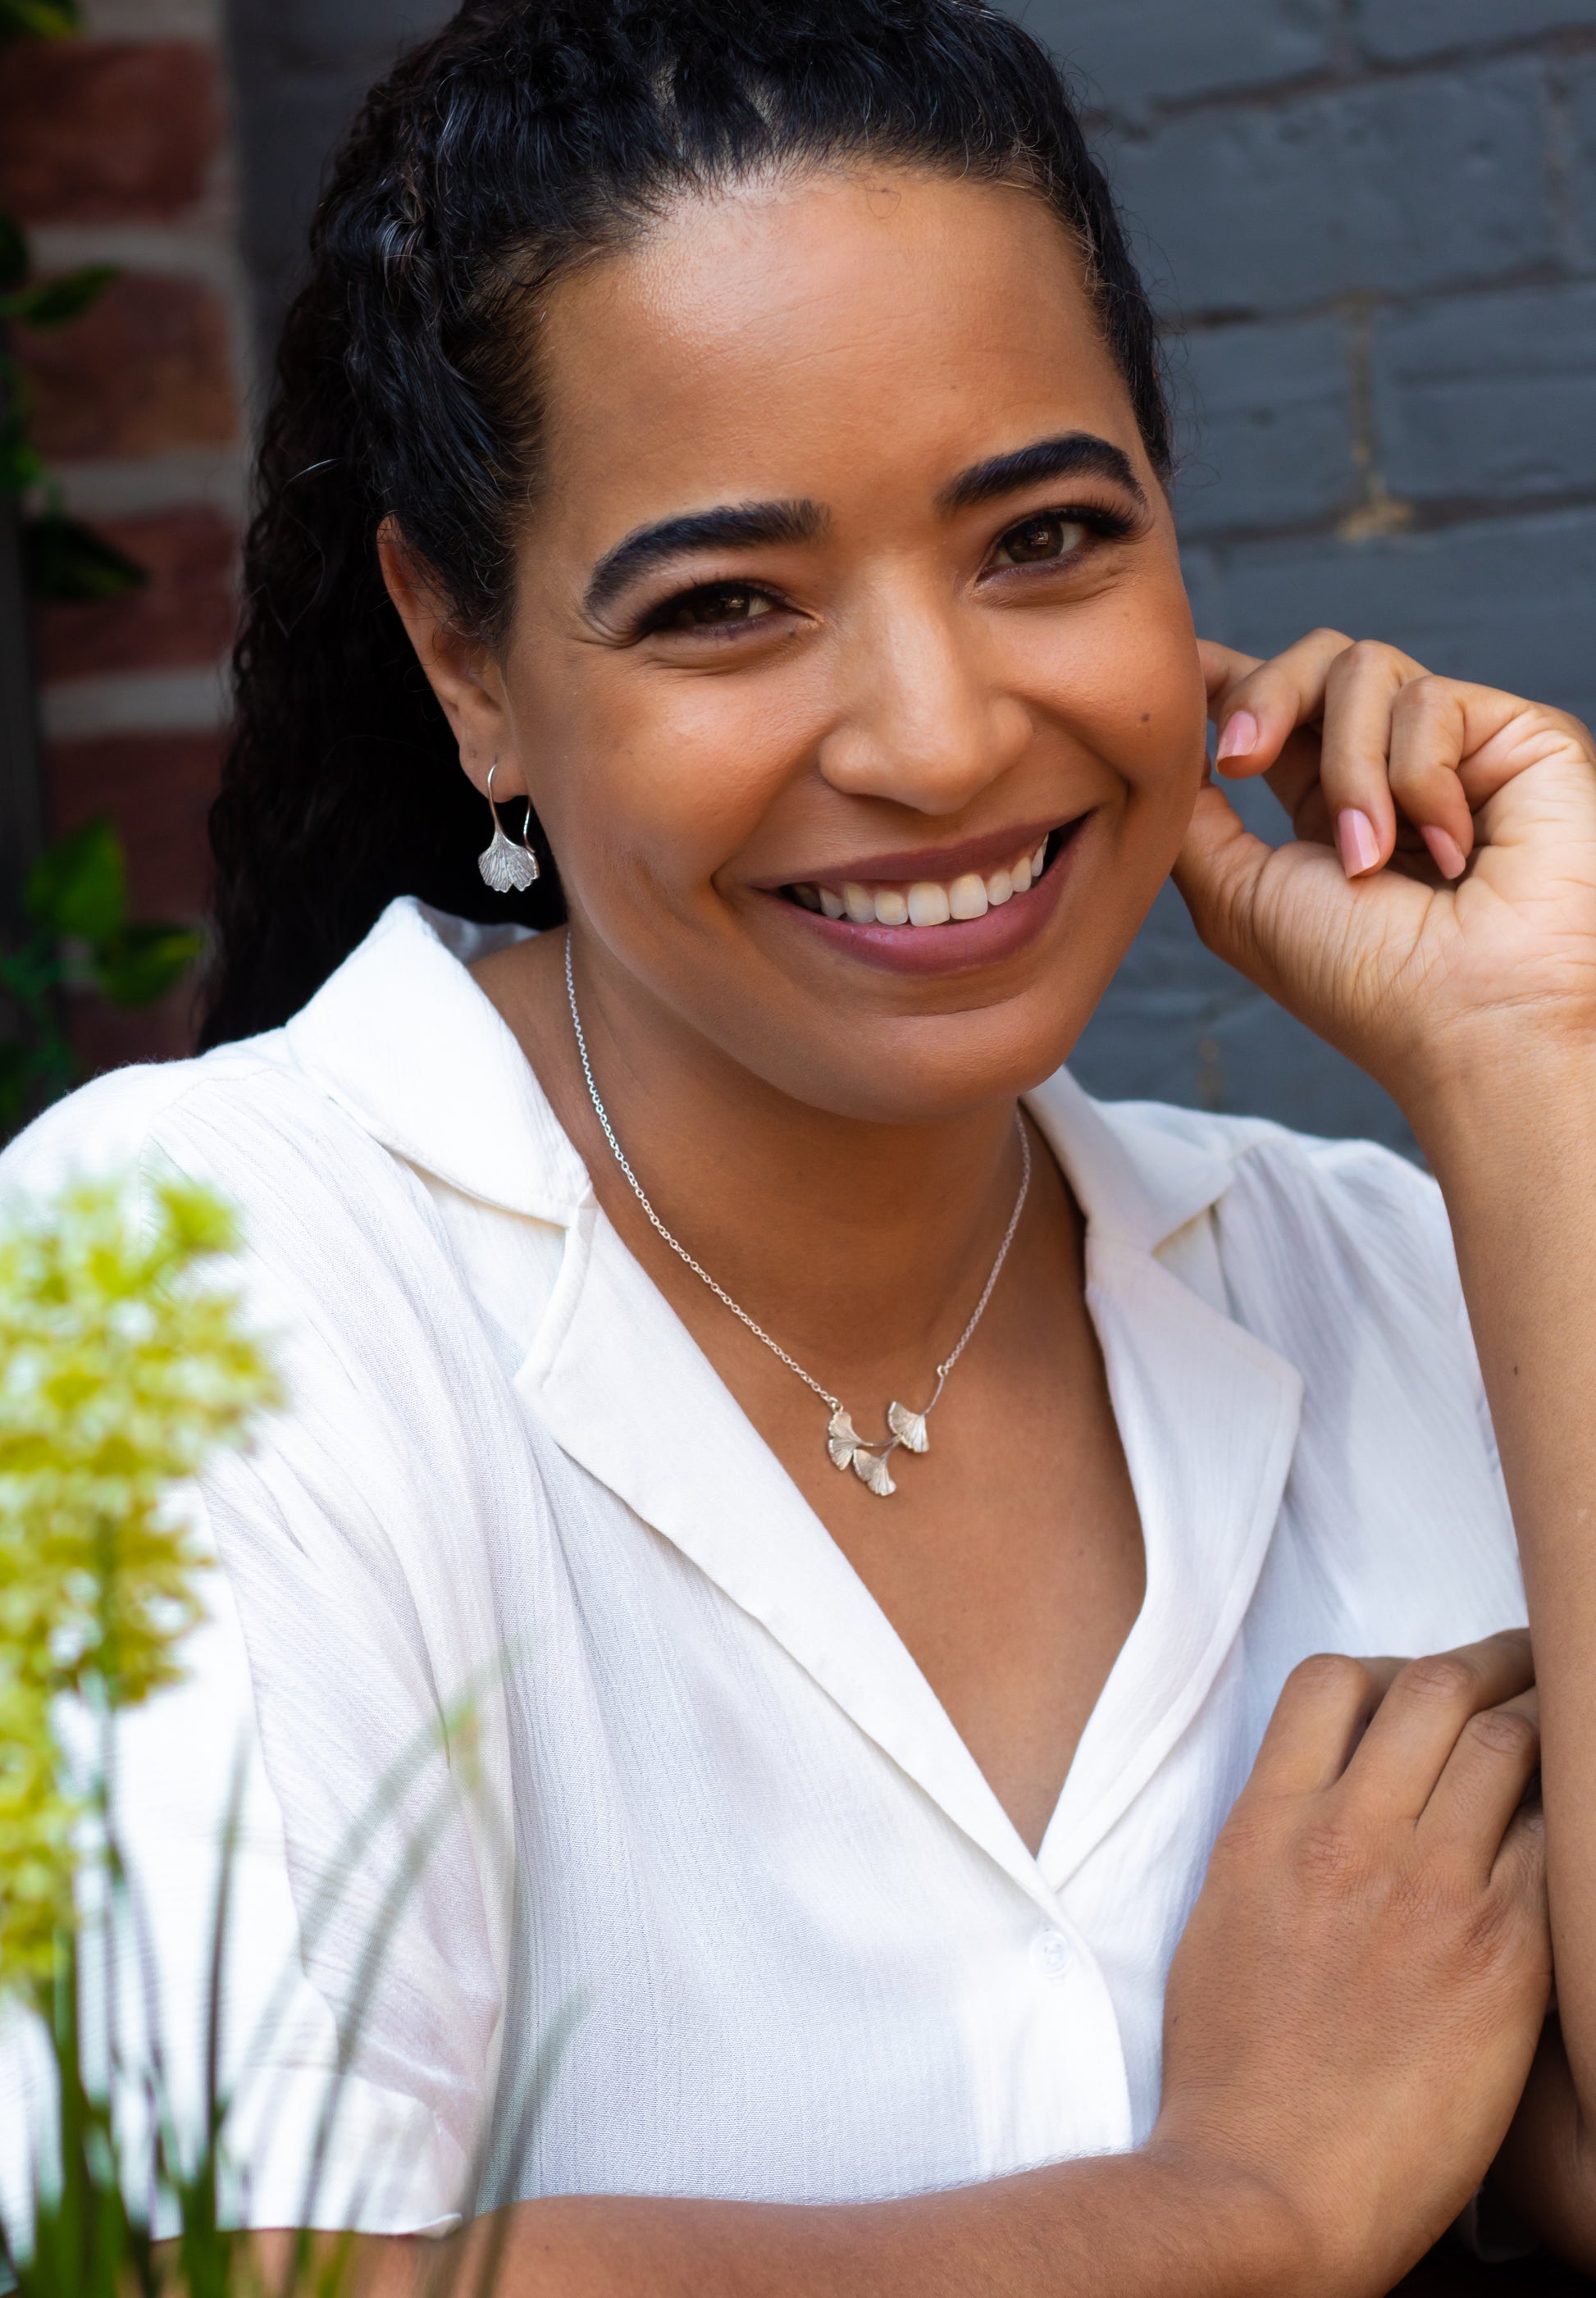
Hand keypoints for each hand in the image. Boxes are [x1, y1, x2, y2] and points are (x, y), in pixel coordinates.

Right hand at [1150, 1629, 1549, 2297]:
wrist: (1270, 2186)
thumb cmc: (1234, 2073)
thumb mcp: (1223, 1918)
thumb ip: (1279, 1839)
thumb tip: (1336, 1796)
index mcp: (1268, 1826)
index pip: (1333, 1681)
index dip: (1390, 1664)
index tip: (1424, 1680)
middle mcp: (1349, 1838)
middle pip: (1437, 1688)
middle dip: (1492, 1662)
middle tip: (1522, 1670)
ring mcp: (1430, 1892)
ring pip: (1512, 1748)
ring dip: (1544, 1728)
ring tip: (1563, 1738)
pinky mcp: (1504, 1957)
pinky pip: (1556, 1848)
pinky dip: (1568, 1825)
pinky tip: (1571, 1837)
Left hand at [1174, 631, 1595, 1113]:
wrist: (1471, 1022)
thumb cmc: (1361, 982)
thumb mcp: (1237, 896)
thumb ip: (1191, 815)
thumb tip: (1164, 747)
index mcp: (1325, 809)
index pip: (1276, 705)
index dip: (1224, 675)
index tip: (1178, 679)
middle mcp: (1391, 769)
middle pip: (1313, 658)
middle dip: (1265, 697)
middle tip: (1241, 759)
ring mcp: (1455, 749)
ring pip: (1364, 668)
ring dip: (1349, 773)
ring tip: (1371, 859)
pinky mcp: (1516, 736)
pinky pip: (1431, 701)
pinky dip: (1420, 781)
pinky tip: (1452, 851)